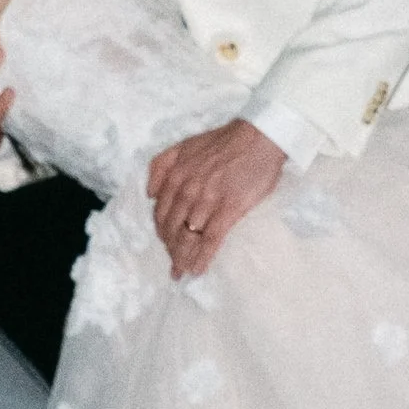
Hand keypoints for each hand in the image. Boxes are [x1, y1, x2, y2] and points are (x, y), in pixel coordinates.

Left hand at [147, 119, 285, 279]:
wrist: (259, 137)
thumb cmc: (224, 141)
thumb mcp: (184, 145)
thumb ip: (161, 166)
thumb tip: (149, 194)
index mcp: (175, 175)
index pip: (160, 212)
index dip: (161, 231)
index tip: (166, 243)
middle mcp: (187, 189)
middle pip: (171, 228)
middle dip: (170, 249)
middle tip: (174, 263)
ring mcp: (207, 200)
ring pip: (188, 236)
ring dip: (183, 258)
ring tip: (182, 271)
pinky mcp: (229, 208)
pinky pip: (210, 239)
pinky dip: (202, 257)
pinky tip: (198, 269)